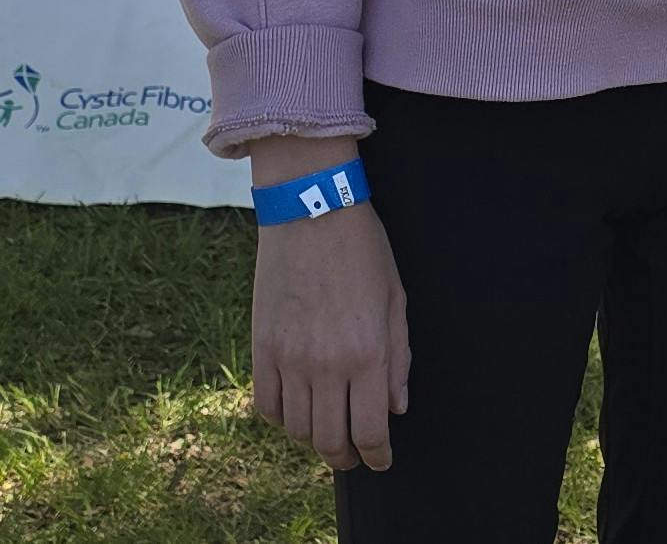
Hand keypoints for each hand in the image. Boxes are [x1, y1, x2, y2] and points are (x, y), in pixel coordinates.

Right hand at [250, 162, 409, 470]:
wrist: (311, 213)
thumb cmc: (363, 251)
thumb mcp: (396, 297)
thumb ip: (399, 357)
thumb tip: (397, 405)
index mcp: (367, 353)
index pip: (371, 429)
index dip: (377, 455)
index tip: (381, 461)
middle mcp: (325, 365)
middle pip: (330, 440)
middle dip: (346, 456)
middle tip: (354, 454)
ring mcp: (289, 360)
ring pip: (297, 429)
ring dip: (314, 440)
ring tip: (327, 432)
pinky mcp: (261, 350)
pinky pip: (266, 406)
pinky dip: (281, 420)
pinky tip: (296, 411)